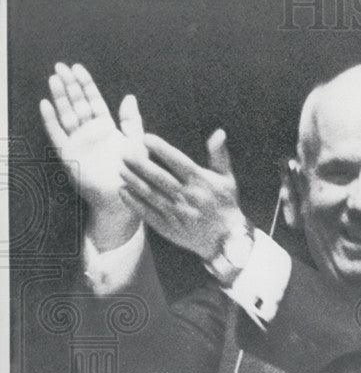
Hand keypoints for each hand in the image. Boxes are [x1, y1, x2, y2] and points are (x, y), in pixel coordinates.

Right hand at [40, 62, 145, 249]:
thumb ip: (132, 121)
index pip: (93, 101)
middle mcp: (90, 133)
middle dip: (69, 85)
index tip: (78, 68)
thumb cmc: (134, 174)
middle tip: (61, 66)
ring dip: (59, 97)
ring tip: (54, 78)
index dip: (86, 85)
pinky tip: (45, 104)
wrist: (123, 198)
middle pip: (77, 104)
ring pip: (66, 115)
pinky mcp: (69, 155)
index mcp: (106, 128)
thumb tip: (129, 96)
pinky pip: (57, 135)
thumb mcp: (137, 144)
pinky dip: (51, 120)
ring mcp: (78, 143)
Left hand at [120, 129, 243, 261]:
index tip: (146, 138)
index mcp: (201, 182)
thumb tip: (219, 132)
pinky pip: (148, 213)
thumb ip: (219, 154)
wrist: (227, 239)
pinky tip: (123, 191)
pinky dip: (134, 202)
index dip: (162, 149)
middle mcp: (188, 196)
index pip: (178, 161)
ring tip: (121, 169)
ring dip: (134, 181)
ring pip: (151, 194)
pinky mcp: (169, 227)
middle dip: (141, 164)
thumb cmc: (226, 204)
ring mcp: (177, 213)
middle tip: (125, 153)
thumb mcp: (226, 178)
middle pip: (160, 177)